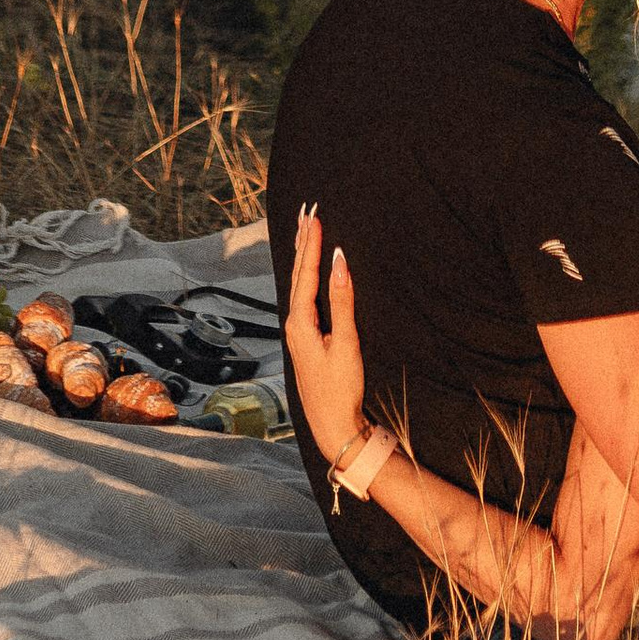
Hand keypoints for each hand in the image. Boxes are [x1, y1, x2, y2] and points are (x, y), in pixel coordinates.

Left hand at [284, 203, 369, 463]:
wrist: (333, 427)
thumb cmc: (340, 389)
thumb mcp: (346, 343)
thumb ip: (342, 301)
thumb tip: (339, 261)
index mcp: (300, 322)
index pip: (305, 273)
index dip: (311, 243)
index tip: (315, 216)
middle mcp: (293, 324)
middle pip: (296, 274)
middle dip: (302, 242)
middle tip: (306, 212)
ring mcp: (297, 333)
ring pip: (298, 285)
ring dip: (302, 256)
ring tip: (305, 231)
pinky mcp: (305, 340)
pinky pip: (302, 297)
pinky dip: (305, 276)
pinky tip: (308, 272)